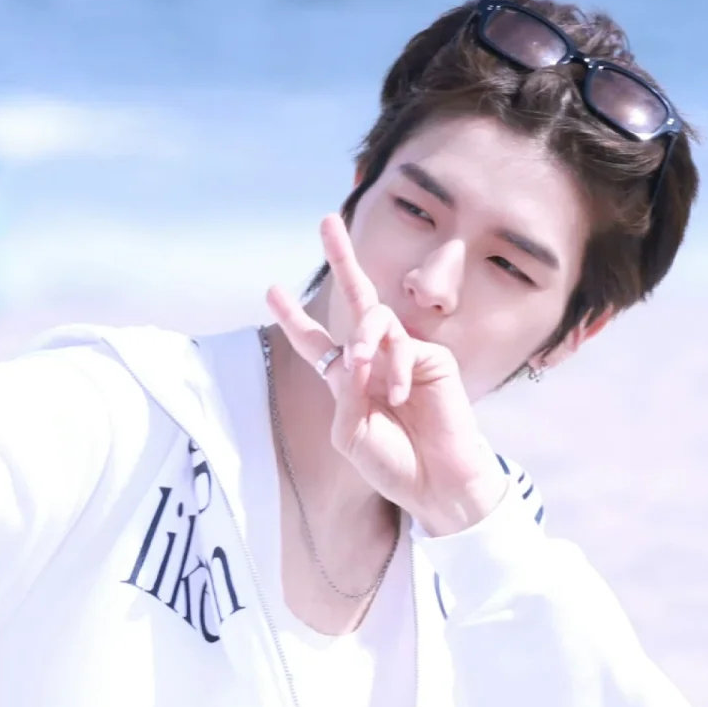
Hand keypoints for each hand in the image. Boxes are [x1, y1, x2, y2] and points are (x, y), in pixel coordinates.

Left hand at [267, 215, 507, 535]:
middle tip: (326, 223)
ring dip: (363, 338)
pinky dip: (396, 369)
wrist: (436, 483)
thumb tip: (353, 356)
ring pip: (375, 319)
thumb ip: (345, 396)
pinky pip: (404, 347)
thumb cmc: (392, 464)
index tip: (271, 290)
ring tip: (361, 365)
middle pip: (355, 301)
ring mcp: (404, 356)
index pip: (317, 343)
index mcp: (347, 380)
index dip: (295, 318)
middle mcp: (374, 360)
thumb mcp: (351, 435)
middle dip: (342, 259)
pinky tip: (401, 397)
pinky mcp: (433, 359)